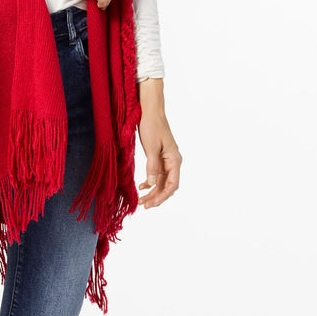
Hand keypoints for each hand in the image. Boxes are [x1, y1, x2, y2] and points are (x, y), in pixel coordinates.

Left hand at [136, 77, 181, 207]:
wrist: (150, 109)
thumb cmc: (152, 125)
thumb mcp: (151, 147)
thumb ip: (152, 166)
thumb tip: (153, 184)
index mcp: (174, 159)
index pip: (172, 185)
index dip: (162, 196)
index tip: (151, 204)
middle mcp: (173, 161)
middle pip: (167, 185)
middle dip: (156, 197)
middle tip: (144, 206)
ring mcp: (166, 159)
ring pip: (162, 181)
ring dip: (152, 191)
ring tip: (141, 199)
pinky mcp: (159, 156)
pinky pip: (157, 173)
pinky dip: (151, 181)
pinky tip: (142, 186)